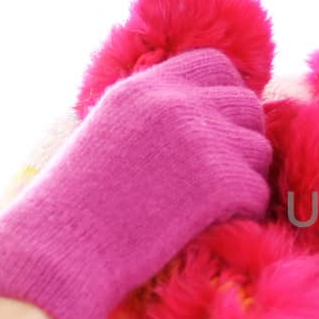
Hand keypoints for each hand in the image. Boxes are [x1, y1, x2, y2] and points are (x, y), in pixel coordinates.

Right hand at [0, 48, 272, 318]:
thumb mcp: (109, 132)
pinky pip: (258, 193)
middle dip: (240, 142)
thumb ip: (154, 114)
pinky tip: (211, 228)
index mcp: (144, 87)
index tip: (216, 134)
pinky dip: (244, 215)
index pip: (217, 67)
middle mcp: (175, 102)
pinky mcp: (219, 181)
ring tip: (208, 208)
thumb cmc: (75, 207)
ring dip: (244, 180)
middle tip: (218, 179)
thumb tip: (208, 115)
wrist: (59, 251)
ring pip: (259, 151)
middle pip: (247, 107)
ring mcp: (200, 139)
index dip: (225, 100)